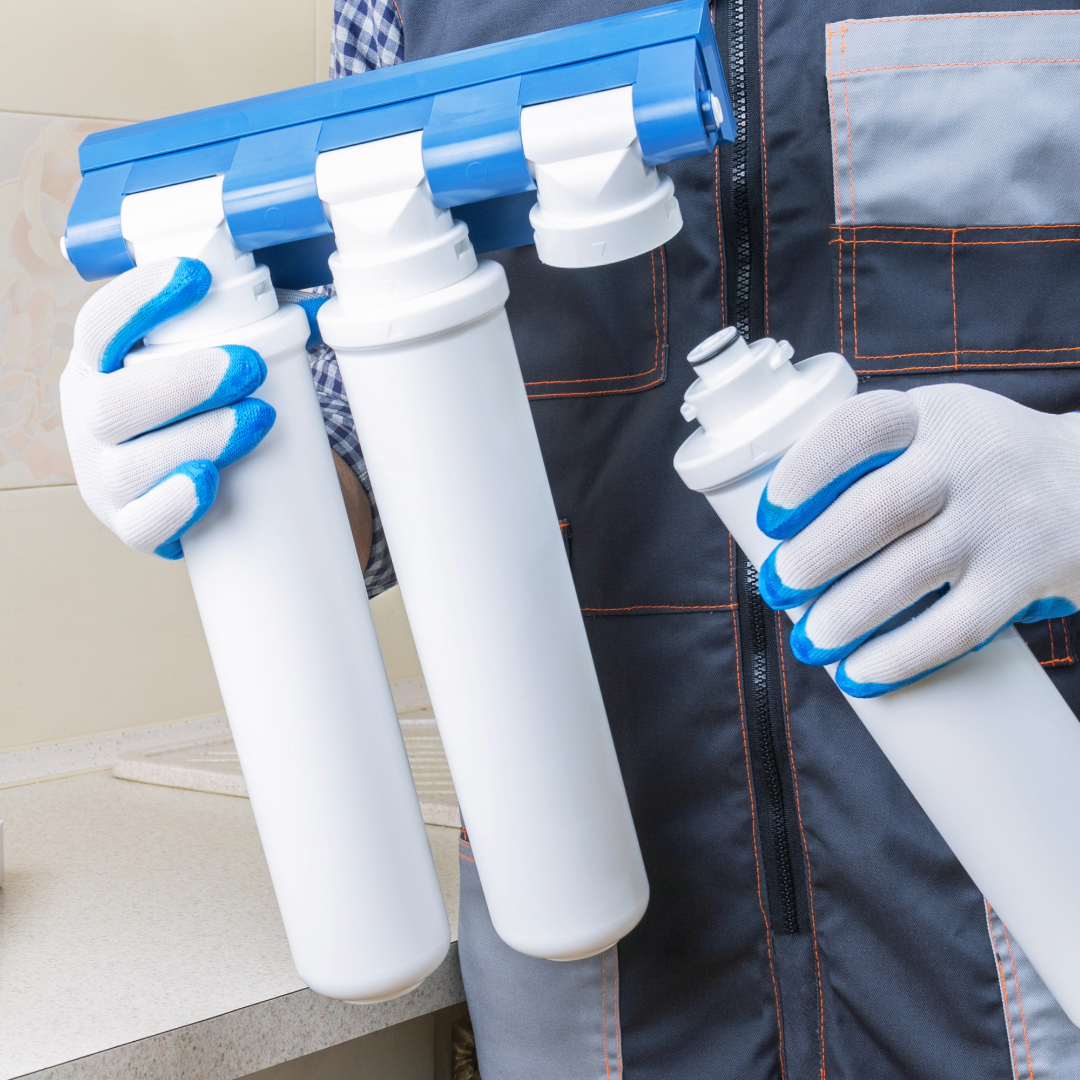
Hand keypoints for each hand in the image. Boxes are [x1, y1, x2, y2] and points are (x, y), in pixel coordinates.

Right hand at [60, 258, 274, 558]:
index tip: (197, 276)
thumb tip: (309, 298)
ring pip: (133, 464)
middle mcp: (90, 421)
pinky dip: (176, 504)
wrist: (194, 486)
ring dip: (201, 437)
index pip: (99, 326)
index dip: (140, 299)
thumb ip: (226, 325)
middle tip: (250, 367)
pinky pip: (143, 525)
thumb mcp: (193, 361)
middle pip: (114, 402)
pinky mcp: (132, 526)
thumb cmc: (199, 408)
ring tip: (259, 418)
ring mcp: (107, 478)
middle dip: (187, 382)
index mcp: (97, 368)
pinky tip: (207, 480)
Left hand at [755, 384, 1079, 696]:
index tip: (769, 518)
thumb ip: (870, 459)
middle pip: (876, 511)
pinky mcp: (1028, 576)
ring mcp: (1004, 517)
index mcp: (932, 415)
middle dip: (813, 558)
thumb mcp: (934, 431)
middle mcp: (971, 457)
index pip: (859, 428)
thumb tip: (780, 533)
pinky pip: (954, 627)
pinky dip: (898, 656)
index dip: (804, 472)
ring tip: (811, 640)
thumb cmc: (981, 464)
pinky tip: (860, 673)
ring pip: (908, 574)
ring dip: (844, 616)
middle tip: (779, 586)